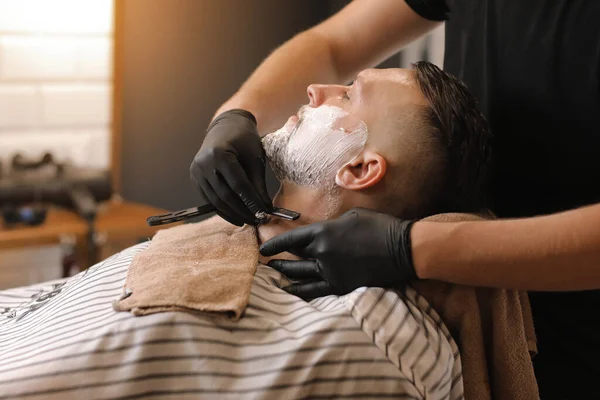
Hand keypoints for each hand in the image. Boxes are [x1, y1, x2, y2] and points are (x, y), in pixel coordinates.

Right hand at [190, 109, 271, 225]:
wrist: (226, 127)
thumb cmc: (244, 140)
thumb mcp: (255, 158)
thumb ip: (259, 184)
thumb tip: (266, 208)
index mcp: (219, 154)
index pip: (238, 185)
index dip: (251, 202)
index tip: (264, 214)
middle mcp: (203, 164)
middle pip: (225, 196)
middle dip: (243, 211)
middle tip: (258, 220)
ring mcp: (196, 172)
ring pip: (216, 201)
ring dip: (233, 214)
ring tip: (248, 220)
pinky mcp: (195, 178)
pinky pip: (209, 199)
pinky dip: (223, 209)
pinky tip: (236, 216)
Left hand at [259, 208, 417, 298]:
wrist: (402, 249)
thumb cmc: (380, 227)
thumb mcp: (353, 216)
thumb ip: (333, 225)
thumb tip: (324, 233)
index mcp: (324, 232)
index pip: (292, 239)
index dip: (276, 244)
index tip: (264, 248)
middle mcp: (322, 253)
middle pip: (295, 257)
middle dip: (279, 259)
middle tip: (268, 262)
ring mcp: (330, 271)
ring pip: (300, 275)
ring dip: (286, 274)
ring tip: (275, 274)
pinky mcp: (341, 286)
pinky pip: (314, 291)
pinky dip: (299, 291)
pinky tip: (289, 290)